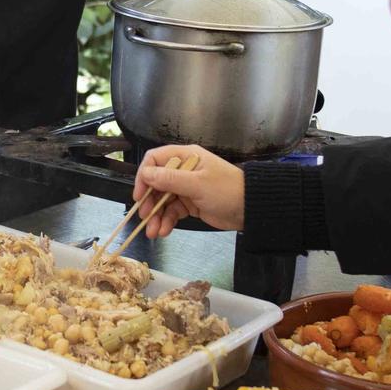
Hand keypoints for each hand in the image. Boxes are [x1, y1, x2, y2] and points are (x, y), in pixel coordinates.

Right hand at [130, 145, 246, 238]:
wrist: (250, 209)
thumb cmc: (226, 190)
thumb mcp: (197, 184)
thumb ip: (170, 179)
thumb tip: (145, 174)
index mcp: (185, 157)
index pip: (155, 160)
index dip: (144, 176)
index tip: (140, 194)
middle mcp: (183, 171)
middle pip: (156, 183)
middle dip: (149, 202)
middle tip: (144, 217)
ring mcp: (186, 188)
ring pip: (163, 200)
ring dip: (156, 216)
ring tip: (153, 232)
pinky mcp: (190, 204)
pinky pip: (172, 211)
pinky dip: (166, 221)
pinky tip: (164, 231)